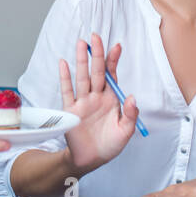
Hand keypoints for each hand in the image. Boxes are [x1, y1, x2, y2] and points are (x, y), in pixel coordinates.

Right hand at [60, 32, 138, 171]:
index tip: (117, 46)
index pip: (112, 75)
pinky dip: (65, 77)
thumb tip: (132, 98)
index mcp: (110, 99)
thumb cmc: (109, 146)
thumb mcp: (125, 132)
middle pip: (96, 71)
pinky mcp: (70, 110)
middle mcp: (96, 97)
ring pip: (82, 77)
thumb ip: (130, 115)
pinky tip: (63, 63)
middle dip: (97, 54)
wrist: (90, 160)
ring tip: (82, 43)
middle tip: (96, 36)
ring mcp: (82, 102)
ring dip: (82, 60)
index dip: (114, 60)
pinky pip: (67, 91)